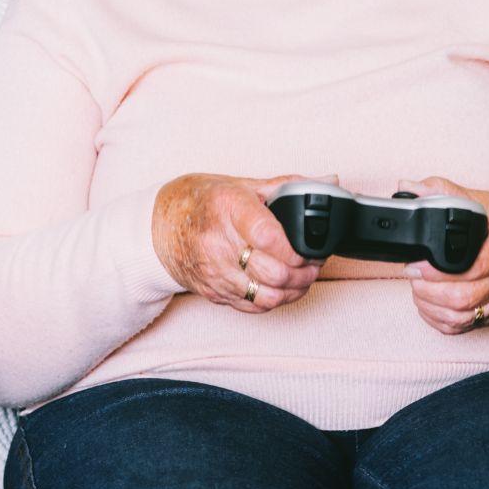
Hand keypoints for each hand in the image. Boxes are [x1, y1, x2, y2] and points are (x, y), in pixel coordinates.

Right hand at [152, 173, 328, 312]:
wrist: (160, 225)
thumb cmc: (202, 202)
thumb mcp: (241, 184)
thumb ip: (287, 186)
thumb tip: (328, 183)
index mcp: (227, 208)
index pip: (268, 236)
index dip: (296, 248)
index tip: (309, 247)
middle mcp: (217, 243)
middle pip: (273, 272)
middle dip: (304, 271)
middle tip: (314, 262)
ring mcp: (214, 272)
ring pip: (267, 295)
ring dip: (294, 290)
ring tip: (303, 277)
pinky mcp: (213, 292)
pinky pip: (253, 306)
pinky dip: (276, 301)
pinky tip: (283, 288)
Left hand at [397, 175, 488, 334]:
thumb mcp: (481, 200)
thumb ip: (444, 192)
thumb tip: (408, 188)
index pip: (476, 267)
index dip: (439, 271)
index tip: (418, 264)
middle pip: (465, 297)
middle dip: (429, 291)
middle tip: (413, 275)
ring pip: (462, 317)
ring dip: (431, 306)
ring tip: (418, 289)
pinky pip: (464, 328)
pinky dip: (439, 320)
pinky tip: (429, 305)